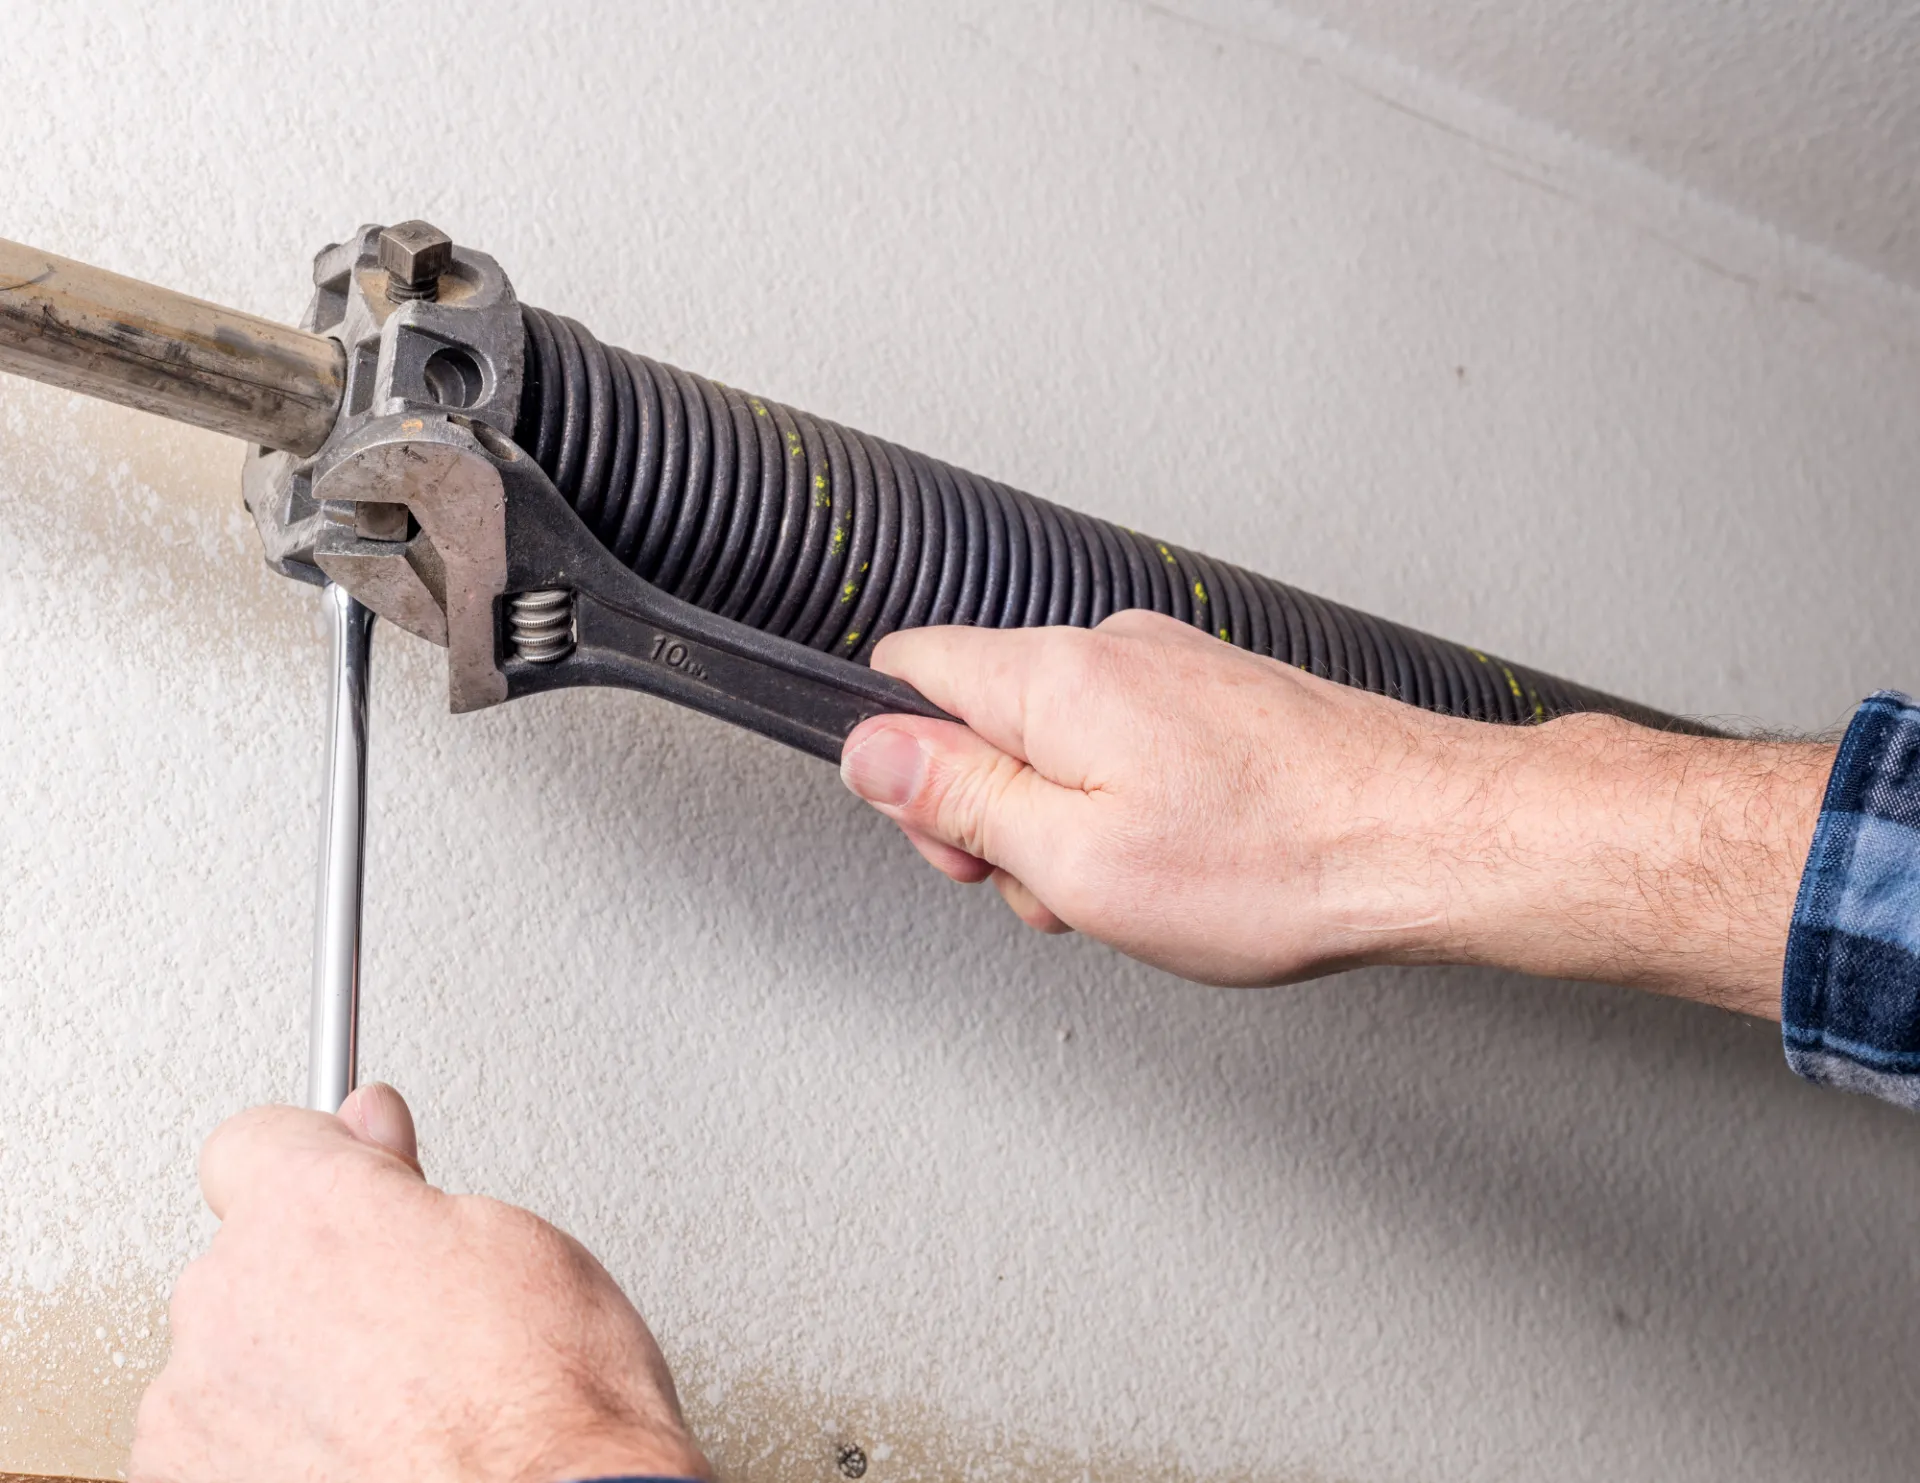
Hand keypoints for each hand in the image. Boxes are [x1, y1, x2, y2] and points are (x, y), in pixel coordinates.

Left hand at [132, 1084, 707, 1482]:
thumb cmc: (547, 1408)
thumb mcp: (517, 1244)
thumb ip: (411, 1185)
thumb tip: (377, 1135)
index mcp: (307, 1210)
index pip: (255, 1141)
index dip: (316, 1162)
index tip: (352, 1180)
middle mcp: (228, 1298)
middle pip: (248, 1259)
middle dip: (316, 1282)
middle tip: (411, 1324)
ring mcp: (196, 1409)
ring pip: (230, 1362)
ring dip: (290, 1376)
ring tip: (396, 1412)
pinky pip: (217, 1450)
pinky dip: (272, 1457)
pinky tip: (362, 1462)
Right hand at [838, 610, 1832, 1012]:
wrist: (1430, 838)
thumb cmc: (1276, 860)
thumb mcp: (1073, 860)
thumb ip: (958, 797)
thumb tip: (872, 753)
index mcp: (1055, 677)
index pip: (907, 671)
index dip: (904, 766)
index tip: (954, 836)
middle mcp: (1112, 650)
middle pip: (983, 713)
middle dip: (994, 809)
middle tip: (1051, 884)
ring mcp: (1174, 667)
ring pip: (1061, 738)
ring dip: (1068, 818)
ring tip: (1137, 884)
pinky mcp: (1223, 696)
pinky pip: (1129, 743)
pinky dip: (1130, 805)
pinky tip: (1185, 860)